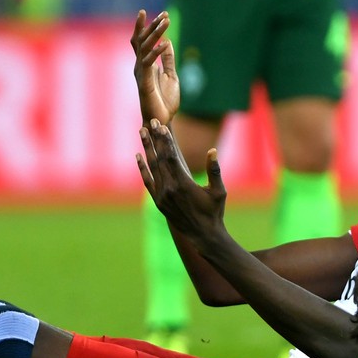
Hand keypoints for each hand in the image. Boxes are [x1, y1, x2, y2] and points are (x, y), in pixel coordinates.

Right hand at [131, 9, 178, 124]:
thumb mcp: (171, 75)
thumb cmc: (164, 101)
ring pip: (145, 47)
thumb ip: (168, 59)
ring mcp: (141, 73)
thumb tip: (168, 41)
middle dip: (152, 25)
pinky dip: (157, 52)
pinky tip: (166, 43)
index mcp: (145, 64)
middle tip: (164, 13)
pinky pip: (149, 62)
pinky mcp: (145, 81)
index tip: (160, 14)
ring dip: (156, 33)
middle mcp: (140, 66)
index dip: (148, 27)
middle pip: (142, 40)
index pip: (143, 41)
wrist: (161, 121)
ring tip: (166, 21)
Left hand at [136, 119, 226, 242]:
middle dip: (154, 139)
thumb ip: (214, 171)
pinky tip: (138, 156)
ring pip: (151, 167)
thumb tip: (213, 151)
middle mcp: (169, 189)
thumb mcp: (219, 192)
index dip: (166, 140)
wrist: (203, 235)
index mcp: (183, 184)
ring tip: (142, 132)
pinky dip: (142, 168)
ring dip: (146, 149)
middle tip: (150, 121)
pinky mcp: (158, 201)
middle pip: (159, 159)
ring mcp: (162, 196)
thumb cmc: (214, 212)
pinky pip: (148, 181)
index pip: (171, 157)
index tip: (162, 126)